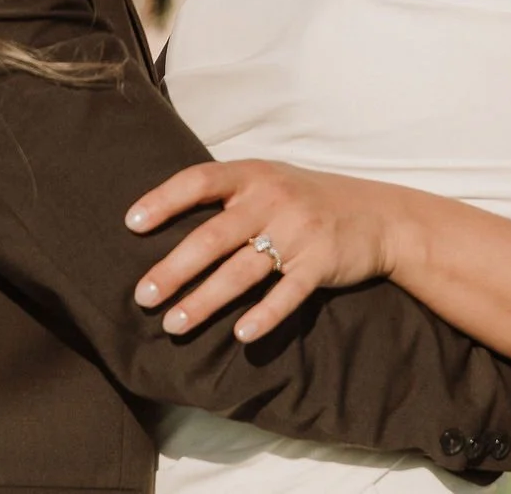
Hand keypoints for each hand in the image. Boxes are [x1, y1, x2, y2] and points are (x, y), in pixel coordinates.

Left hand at [125, 159, 409, 342]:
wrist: (379, 216)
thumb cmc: (308, 200)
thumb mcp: (270, 180)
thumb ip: (228, 195)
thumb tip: (164, 219)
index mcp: (253, 175)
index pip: (199, 181)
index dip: (164, 201)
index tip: (131, 225)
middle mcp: (272, 199)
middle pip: (212, 237)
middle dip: (173, 270)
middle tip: (143, 296)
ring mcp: (298, 232)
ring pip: (242, 271)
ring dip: (205, 301)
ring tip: (174, 325)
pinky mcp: (320, 263)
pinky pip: (287, 294)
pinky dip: (264, 316)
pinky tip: (240, 336)